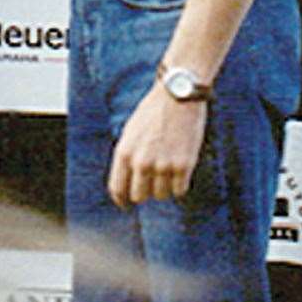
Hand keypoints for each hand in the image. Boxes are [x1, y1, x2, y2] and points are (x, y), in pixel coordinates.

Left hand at [107, 85, 208, 207]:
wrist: (178, 96)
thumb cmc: (153, 111)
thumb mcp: (130, 132)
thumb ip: (128, 156)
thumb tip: (128, 181)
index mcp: (123, 153)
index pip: (117, 189)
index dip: (122, 201)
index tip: (126, 205)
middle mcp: (141, 162)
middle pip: (140, 197)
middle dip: (145, 192)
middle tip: (153, 183)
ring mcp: (162, 165)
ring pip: (161, 195)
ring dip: (164, 188)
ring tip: (168, 170)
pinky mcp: (183, 165)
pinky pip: (180, 190)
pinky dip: (180, 185)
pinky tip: (180, 172)